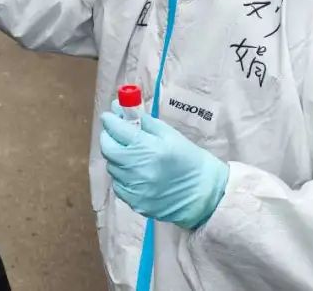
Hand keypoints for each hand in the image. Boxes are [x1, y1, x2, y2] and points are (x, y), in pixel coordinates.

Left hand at [100, 105, 228, 229]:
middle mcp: (136, 168)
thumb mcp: (170, 134)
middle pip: (107, 148)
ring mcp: (134, 188)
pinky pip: (118, 185)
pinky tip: (135, 173)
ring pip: (111, 167)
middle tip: (115, 133)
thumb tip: (123, 110)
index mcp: (147, 148)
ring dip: (116, 157)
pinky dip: (122, 176)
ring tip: (130, 153)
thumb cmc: (189, 160)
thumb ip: (145, 122)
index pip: (116, 129)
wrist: (204, 195)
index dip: (110, 119)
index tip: (109, 115)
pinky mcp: (134, 202)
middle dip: (108, 137)